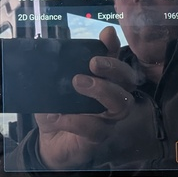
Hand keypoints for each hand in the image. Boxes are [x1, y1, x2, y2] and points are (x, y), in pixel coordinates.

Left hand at [36, 26, 139, 168]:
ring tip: (79, 82)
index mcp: (101, 79)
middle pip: (128, 79)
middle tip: (93, 63)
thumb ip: (55, 73)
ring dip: (103, 90)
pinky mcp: (99, 136)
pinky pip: (97, 128)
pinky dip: (77, 120)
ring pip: (122, 103)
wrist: (49, 142)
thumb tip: (50, 54)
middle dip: (114, 67)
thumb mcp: (51, 88)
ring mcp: (108, 117)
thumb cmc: (55, 110)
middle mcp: (111, 97)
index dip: (113, 46)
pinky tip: (59, 116)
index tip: (106, 34)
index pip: (114, 59)